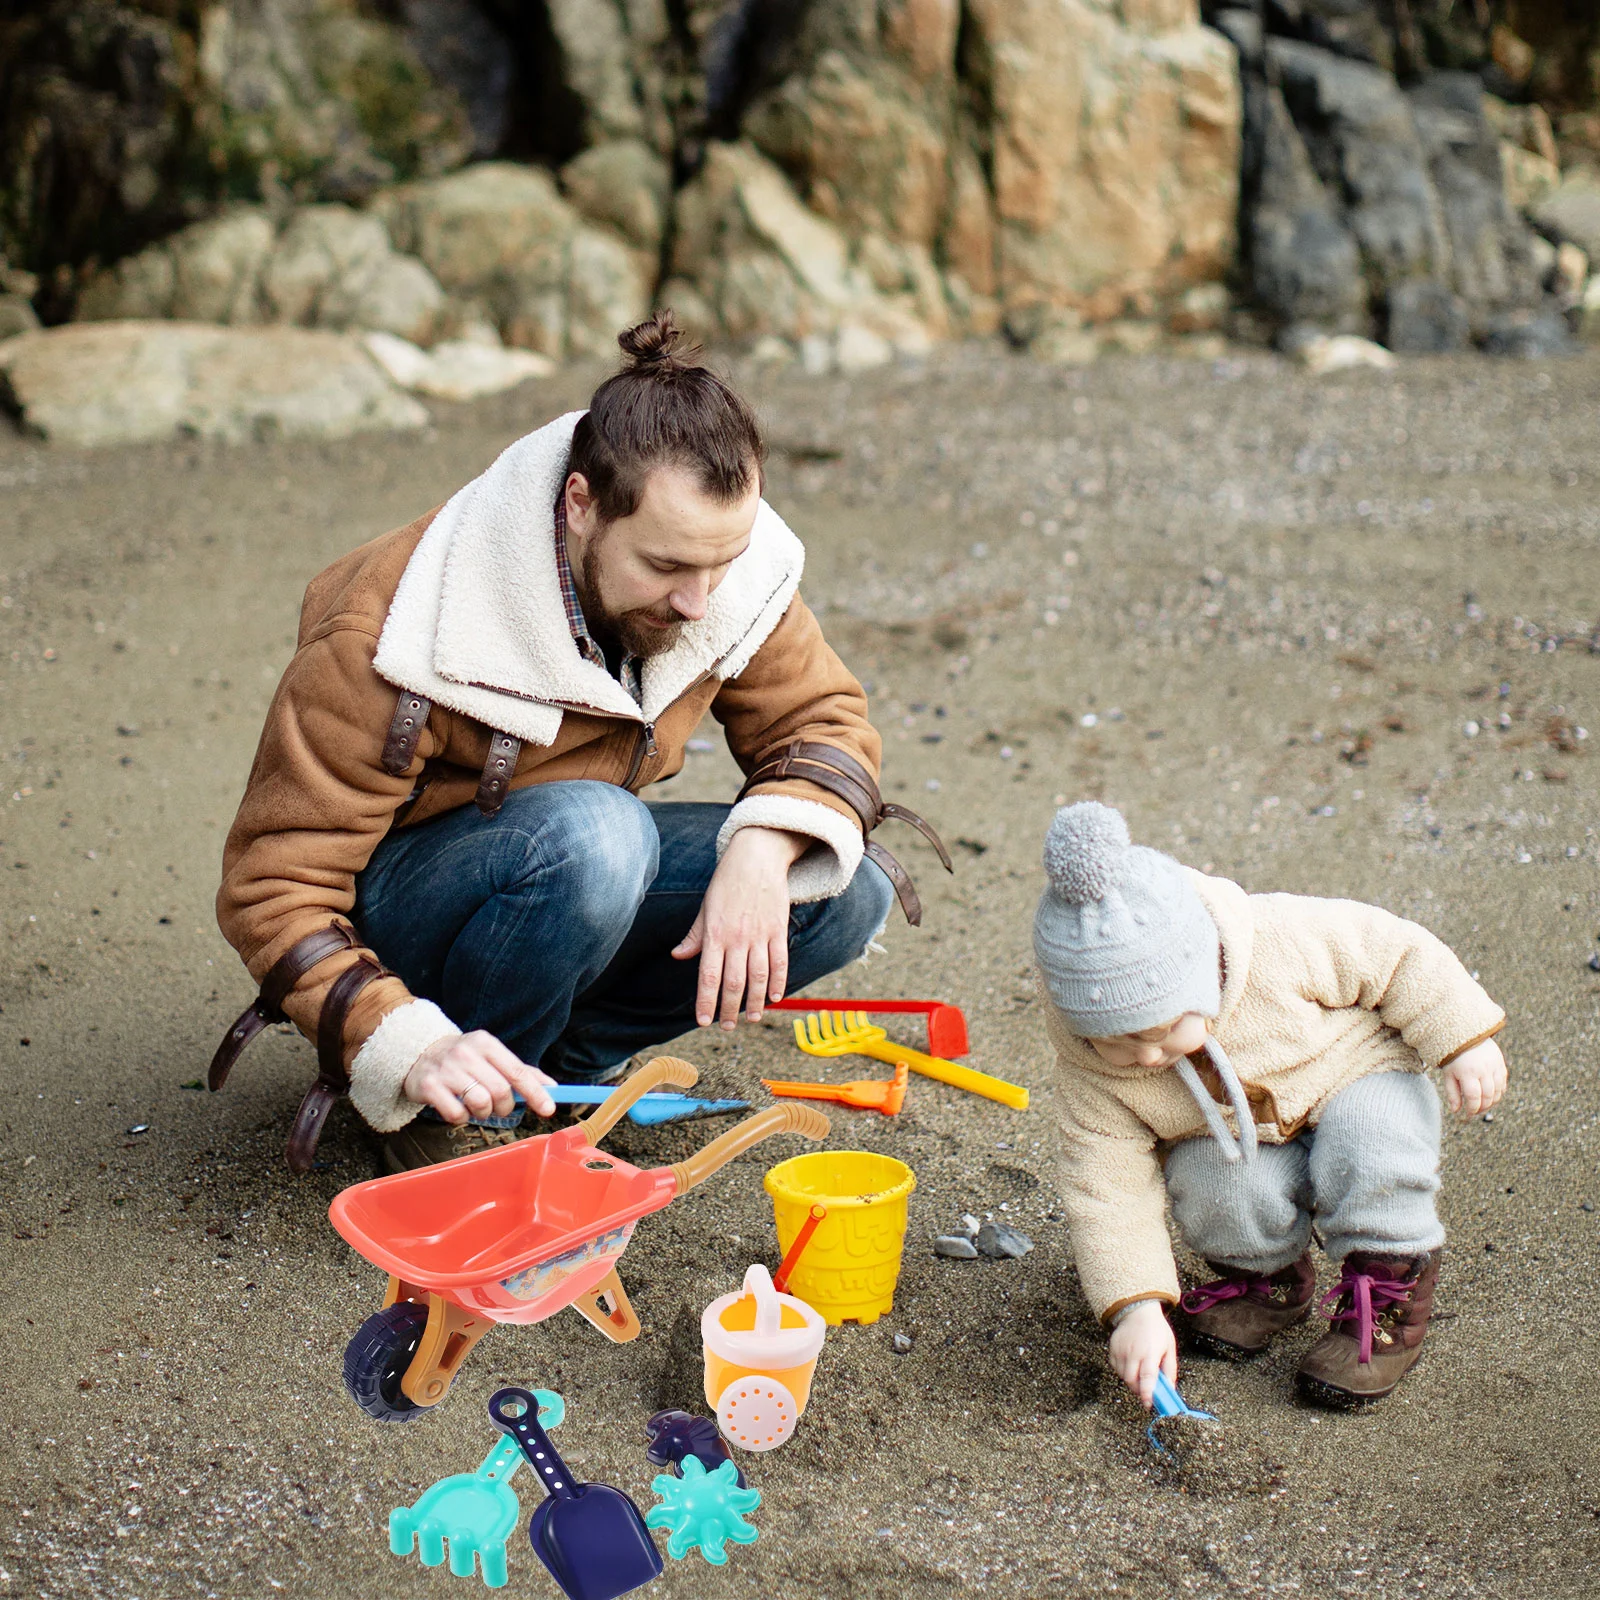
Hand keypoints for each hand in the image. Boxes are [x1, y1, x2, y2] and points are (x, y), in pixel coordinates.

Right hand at [402, 1030, 556, 1123]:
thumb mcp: (491, 1057)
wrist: (418, 1053)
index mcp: (486, 1043)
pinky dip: (462, 1117)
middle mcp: (466, 1053)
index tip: (548, 1109)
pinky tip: (457, 1106)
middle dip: (505, 1106)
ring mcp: (447, 1069)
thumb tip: (552, 1087)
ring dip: (483, 1112)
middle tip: (498, 1107)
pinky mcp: (429, 1087)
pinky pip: (456, 1114)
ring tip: (475, 1105)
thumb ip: (521, 1072)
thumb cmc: (465, 1059)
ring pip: (480, 1103)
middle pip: (501, 1091)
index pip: (517, 1071)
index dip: (535, 1093)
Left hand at [672, 826, 807, 1028]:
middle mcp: (737, 938)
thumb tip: (678, 956)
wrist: (756, 857)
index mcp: (715, 933)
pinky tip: (775, 998)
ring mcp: (759, 934)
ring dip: (755, 1002)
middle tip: (727, 1027)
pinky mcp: (778, 929)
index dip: (706, 1001)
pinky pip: (780, 961)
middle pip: (734, 982)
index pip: (708, 976)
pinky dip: (778, 982)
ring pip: (758, 977)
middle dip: (730, 1009)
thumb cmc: (727, 882)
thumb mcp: (706, 907)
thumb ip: (694, 936)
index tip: (703, 1021)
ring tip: (751, 1018)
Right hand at [1107, 1300, 1176, 1408]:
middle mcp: (1133, 1352)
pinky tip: (1131, 1364)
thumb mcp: (1169, 1347)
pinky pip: (1116, 1368)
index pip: (1147, 1378)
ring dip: (1132, 1381)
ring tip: (1140, 1373)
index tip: (1148, 1404)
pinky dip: (1123, 1372)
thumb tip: (1170, 1389)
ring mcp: (1121, 1350)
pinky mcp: (1112, 1349)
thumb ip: (1170, 1369)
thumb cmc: (1156, 1329)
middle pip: (1132, 1381)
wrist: (1137, 1311)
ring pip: (1123, 1376)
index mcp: (1150, 1352)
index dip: (1147, 1393)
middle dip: (1139, 1390)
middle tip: (1146, 1390)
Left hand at [1442, 1037, 1506, 1117]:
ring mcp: (1494, 1066)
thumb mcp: (1448, 1074)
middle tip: (1475, 1111)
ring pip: (1498, 1091)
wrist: (1465, 1035)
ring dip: (1491, 1102)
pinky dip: (1498, 1093)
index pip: (1474, 1096)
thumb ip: (1452, 1093)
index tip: (1468, 1114)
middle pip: (1487, 1096)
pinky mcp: (1501, 1064)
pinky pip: (1503, 1084)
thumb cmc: (1454, 1057)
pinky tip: (1491, 1096)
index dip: (1472, 1108)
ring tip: (1482, 1105)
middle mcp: (1483, 1069)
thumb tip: (1456, 1111)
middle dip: (1482, 1107)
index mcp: (1467, 1072)